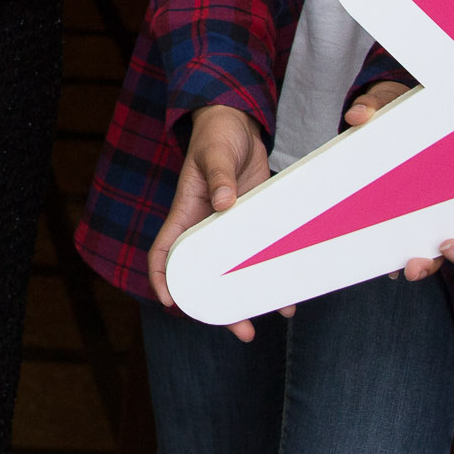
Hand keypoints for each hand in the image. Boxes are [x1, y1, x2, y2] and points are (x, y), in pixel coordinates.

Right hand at [149, 104, 283, 340]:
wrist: (239, 123)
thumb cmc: (216, 134)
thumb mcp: (214, 152)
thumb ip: (219, 176)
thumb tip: (224, 203)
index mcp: (185, 214)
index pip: (164, 253)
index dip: (163, 279)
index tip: (173, 302)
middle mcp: (206, 228)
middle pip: (205, 277)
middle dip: (219, 307)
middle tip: (242, 330)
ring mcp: (231, 229)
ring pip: (234, 273)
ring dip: (248, 298)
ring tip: (269, 320)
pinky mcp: (255, 222)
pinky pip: (260, 255)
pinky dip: (273, 273)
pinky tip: (289, 293)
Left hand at [345, 80, 453, 280]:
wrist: (386, 115)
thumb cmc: (404, 112)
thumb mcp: (393, 103)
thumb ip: (375, 107)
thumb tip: (356, 116)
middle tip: (446, 248)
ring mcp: (431, 218)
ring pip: (440, 254)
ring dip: (430, 266)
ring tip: (412, 268)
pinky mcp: (404, 222)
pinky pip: (408, 248)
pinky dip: (400, 262)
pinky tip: (389, 270)